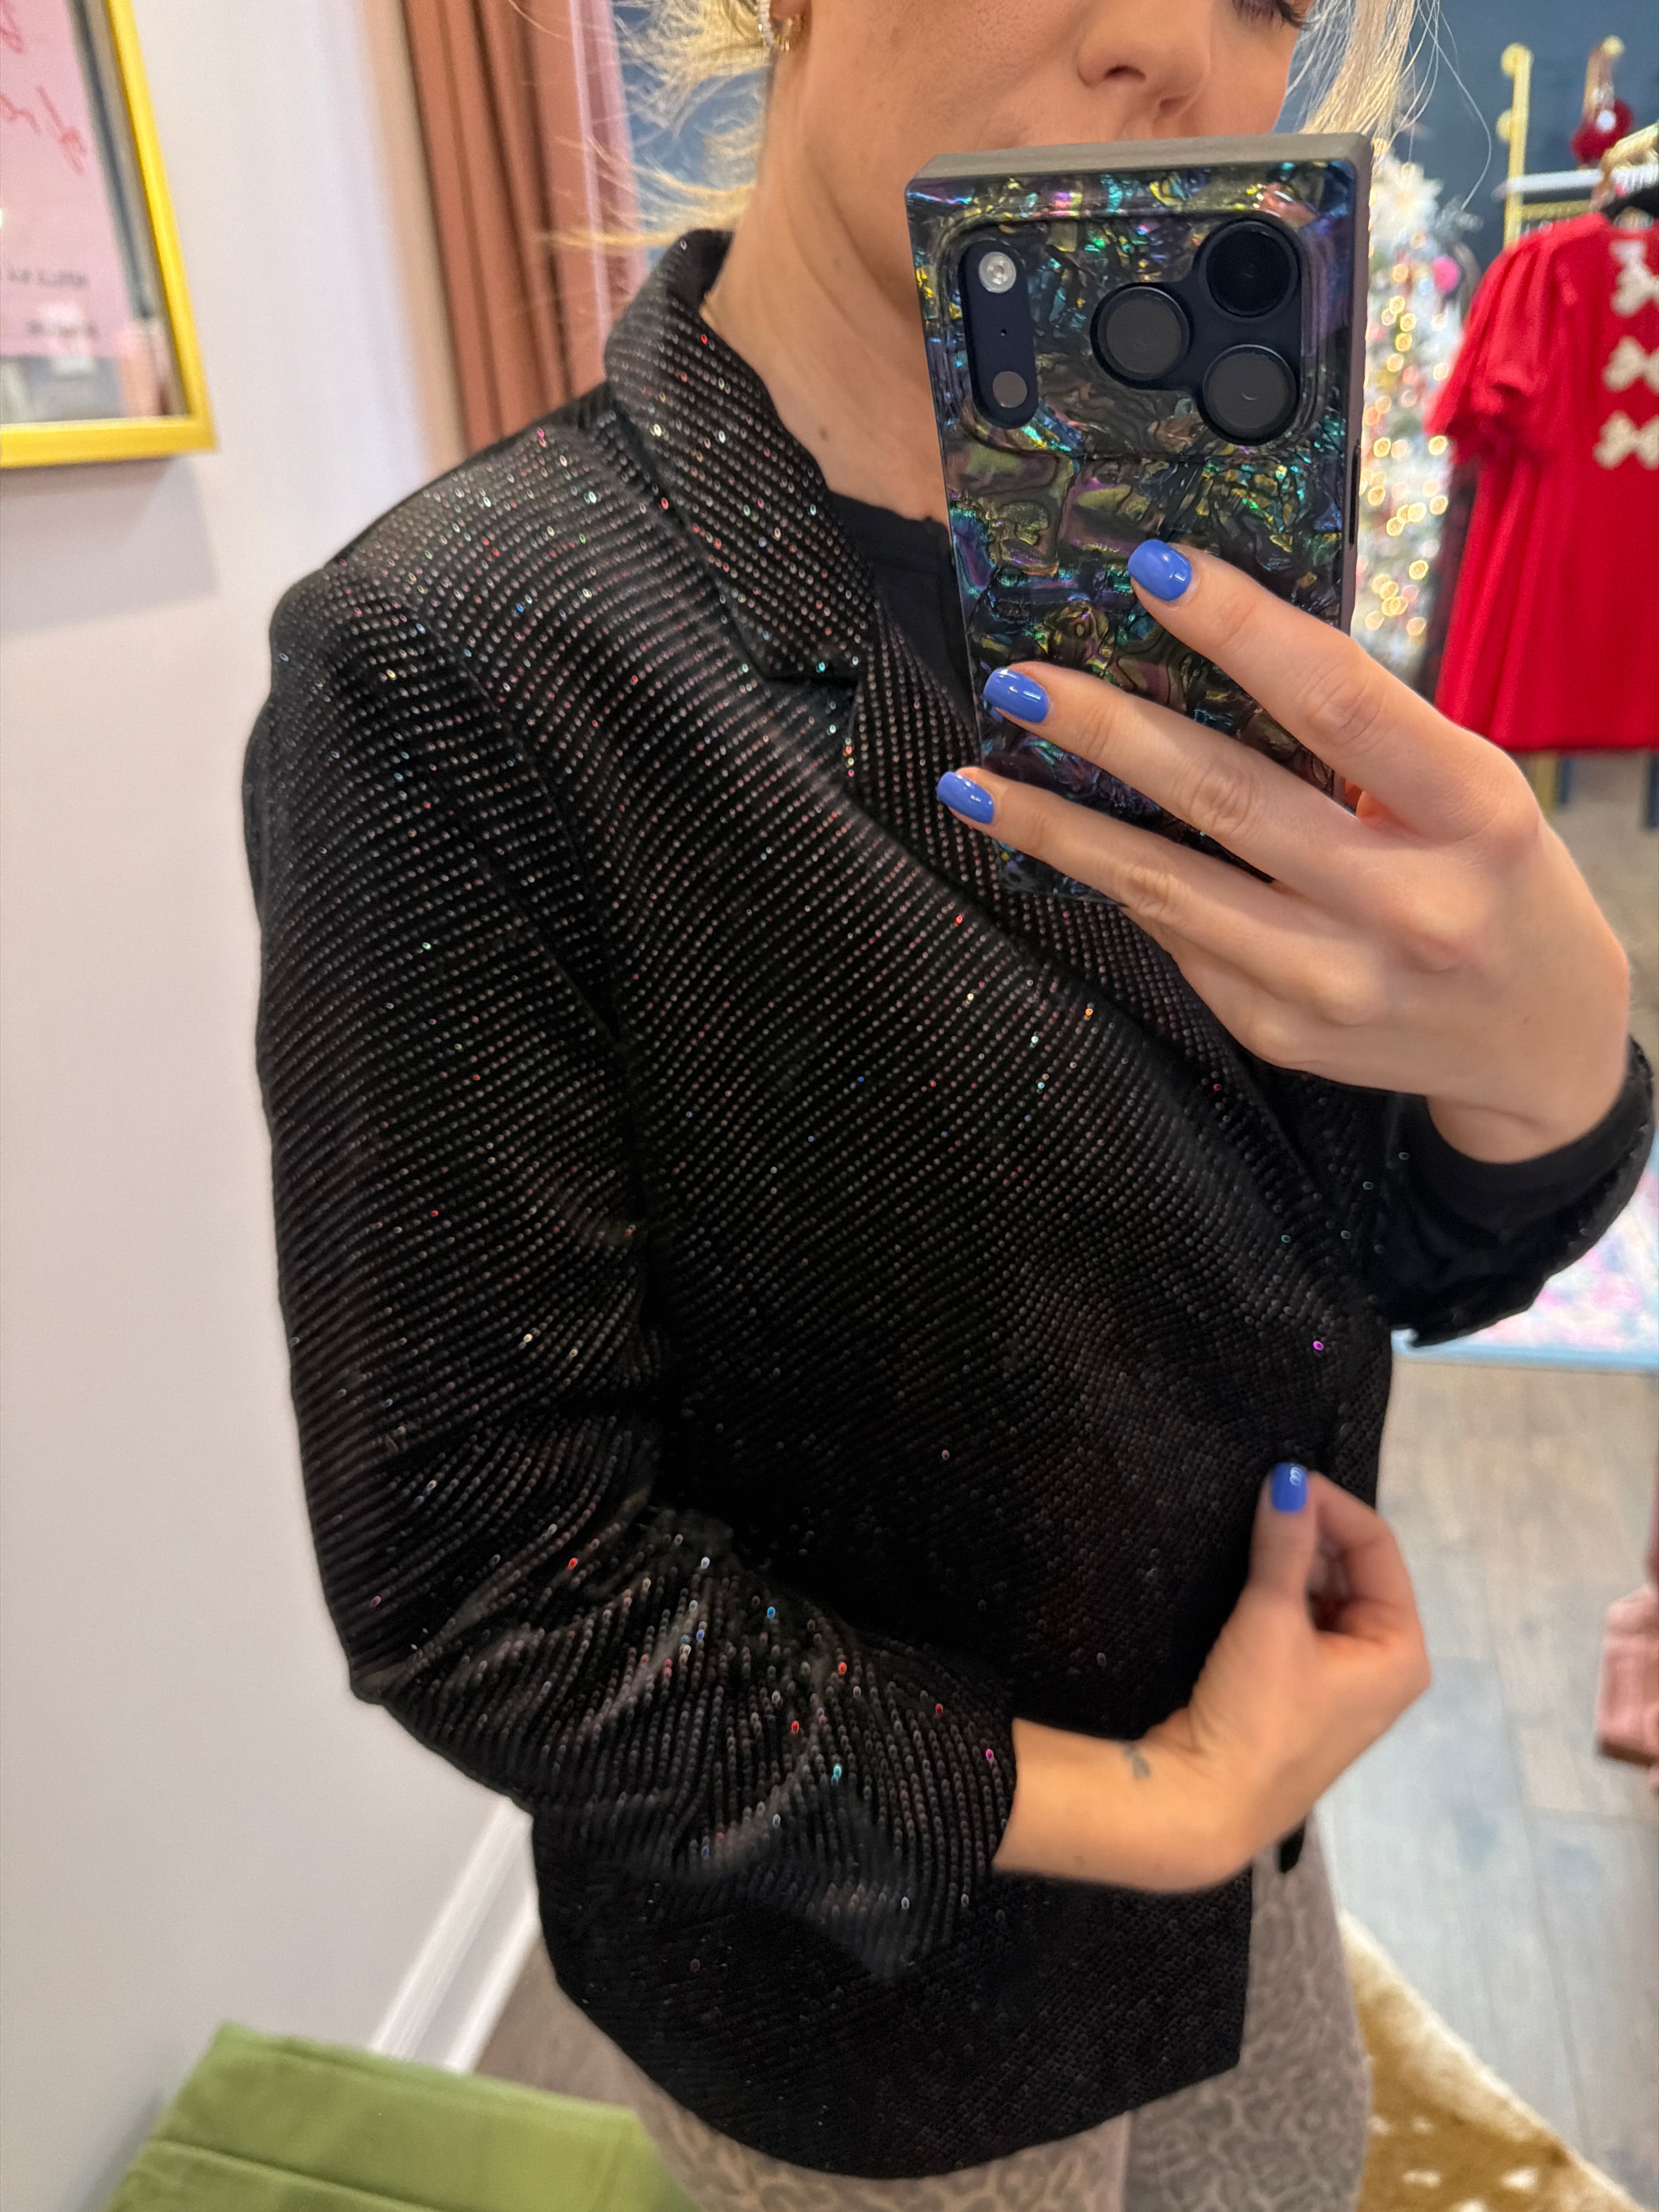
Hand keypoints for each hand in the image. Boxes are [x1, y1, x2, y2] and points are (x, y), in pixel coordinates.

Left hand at [938, 543, 1629, 1162]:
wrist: (1537, 1041)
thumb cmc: (1492, 879)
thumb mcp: (1466, 792)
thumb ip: (1359, 738)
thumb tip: (1205, 652)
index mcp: (1474, 812)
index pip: (1338, 701)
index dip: (1238, 627)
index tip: (1150, 568)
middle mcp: (1408, 905)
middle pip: (1227, 798)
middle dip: (1106, 734)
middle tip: (1019, 685)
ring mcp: (1337, 983)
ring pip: (1167, 889)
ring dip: (1056, 829)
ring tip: (974, 782)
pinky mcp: (1281, 1032)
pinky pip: (1177, 943)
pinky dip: (1116, 888)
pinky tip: (1061, 848)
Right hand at [993, 1469, 1429, 1890]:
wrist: (1205, 1805)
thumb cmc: (1256, 1714)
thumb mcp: (1270, 1620)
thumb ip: (1283, 1545)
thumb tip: (1289, 1478)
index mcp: (1401, 1651)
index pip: (1378, 1549)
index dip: (1333, 1506)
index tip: (1283, 1475)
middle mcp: (1385, 1665)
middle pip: (1356, 1572)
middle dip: (1313, 1533)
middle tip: (1261, 1499)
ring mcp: (1345, 1683)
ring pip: (1327, 1597)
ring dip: (1294, 1561)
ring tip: (1251, 1528)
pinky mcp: (1304, 1694)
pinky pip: (1304, 1624)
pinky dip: (1281, 1594)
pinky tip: (1249, 1572)